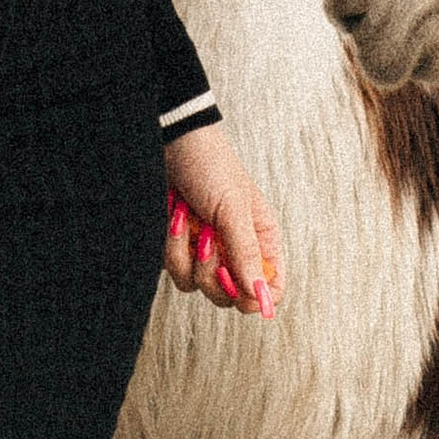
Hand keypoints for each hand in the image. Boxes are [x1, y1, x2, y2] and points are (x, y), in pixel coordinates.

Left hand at [162, 124, 281, 317]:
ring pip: (197, 285)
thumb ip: (245, 251)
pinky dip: (170, 245)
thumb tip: (259, 293)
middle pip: (230, 296)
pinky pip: (173, 270)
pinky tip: (174, 217)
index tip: (236, 286)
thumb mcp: (232, 207)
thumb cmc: (208, 163)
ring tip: (188, 217)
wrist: (168, 141)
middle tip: (208, 238)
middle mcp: (235, 250)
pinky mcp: (179, 248)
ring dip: (186, 251)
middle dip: (213, 270)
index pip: (270, 288)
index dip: (256, 297)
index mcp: (261, 239)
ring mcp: (205, 251)